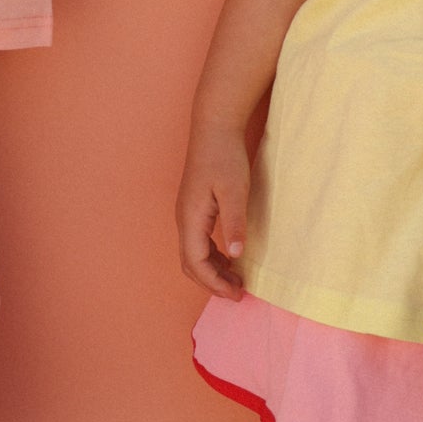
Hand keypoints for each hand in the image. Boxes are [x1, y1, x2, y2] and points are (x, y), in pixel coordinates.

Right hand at [177, 123, 250, 298]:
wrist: (214, 127)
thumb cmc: (224, 156)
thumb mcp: (235, 191)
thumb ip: (235, 223)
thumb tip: (236, 256)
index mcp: (191, 218)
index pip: (196, 263)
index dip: (215, 283)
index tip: (237, 294)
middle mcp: (184, 219)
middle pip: (191, 264)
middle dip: (212, 282)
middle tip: (238, 293)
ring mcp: (187, 214)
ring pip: (194, 254)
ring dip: (213, 271)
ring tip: (237, 280)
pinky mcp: (195, 208)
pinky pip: (198, 242)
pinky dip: (213, 257)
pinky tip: (230, 258)